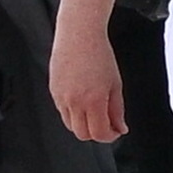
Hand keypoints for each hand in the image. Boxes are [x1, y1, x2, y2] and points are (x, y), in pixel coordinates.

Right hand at [47, 19, 122, 149]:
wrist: (79, 35)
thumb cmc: (100, 55)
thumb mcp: (116, 85)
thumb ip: (117, 110)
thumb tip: (120, 128)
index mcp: (93, 100)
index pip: (99, 133)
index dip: (110, 136)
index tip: (117, 131)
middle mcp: (73, 101)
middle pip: (82, 134)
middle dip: (96, 133)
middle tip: (108, 124)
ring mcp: (60, 97)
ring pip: (71, 125)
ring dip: (84, 124)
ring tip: (97, 110)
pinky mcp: (53, 91)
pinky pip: (63, 112)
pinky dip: (74, 113)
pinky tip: (84, 100)